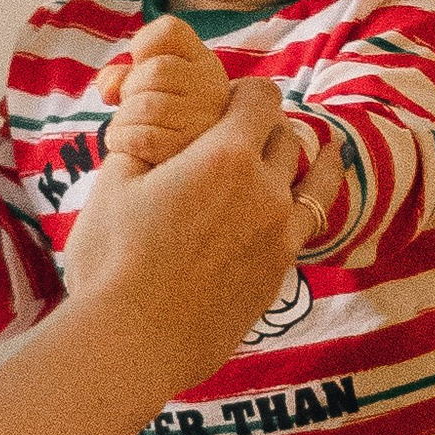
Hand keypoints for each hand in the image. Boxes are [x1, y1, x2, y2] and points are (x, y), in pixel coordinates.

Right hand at [62, 74, 305, 393]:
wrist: (133, 342)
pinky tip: (298, 211)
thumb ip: (141, 145)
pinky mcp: (279, 276)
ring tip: (321, 155)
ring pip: (312, 185)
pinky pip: (304, 229)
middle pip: (287, 139)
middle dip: (268, 129)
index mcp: (227, 156)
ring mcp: (280, 237)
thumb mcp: (113, 184)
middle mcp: (267, 191)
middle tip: (248, 133)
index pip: (262, 98)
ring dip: (306, 165)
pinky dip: (304, 210)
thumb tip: (146, 127)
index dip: (246, 91)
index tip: (231, 97)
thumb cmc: (112, 261)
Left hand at [92, 14, 232, 167]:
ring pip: (146, 105)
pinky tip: (126, 145)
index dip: (144, 44)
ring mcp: (206, 122)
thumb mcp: (142, 89)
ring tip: (130, 127)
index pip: (170, 29)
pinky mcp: (191, 153)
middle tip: (134, 106)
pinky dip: (122, 140)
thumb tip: (109, 89)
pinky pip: (143, 138)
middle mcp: (214, 88)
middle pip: (154, 71)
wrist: (179, 168)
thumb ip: (121, 76)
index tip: (140, 65)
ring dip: (124, 119)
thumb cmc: (157, 121)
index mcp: (203, 63)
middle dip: (130, 90)